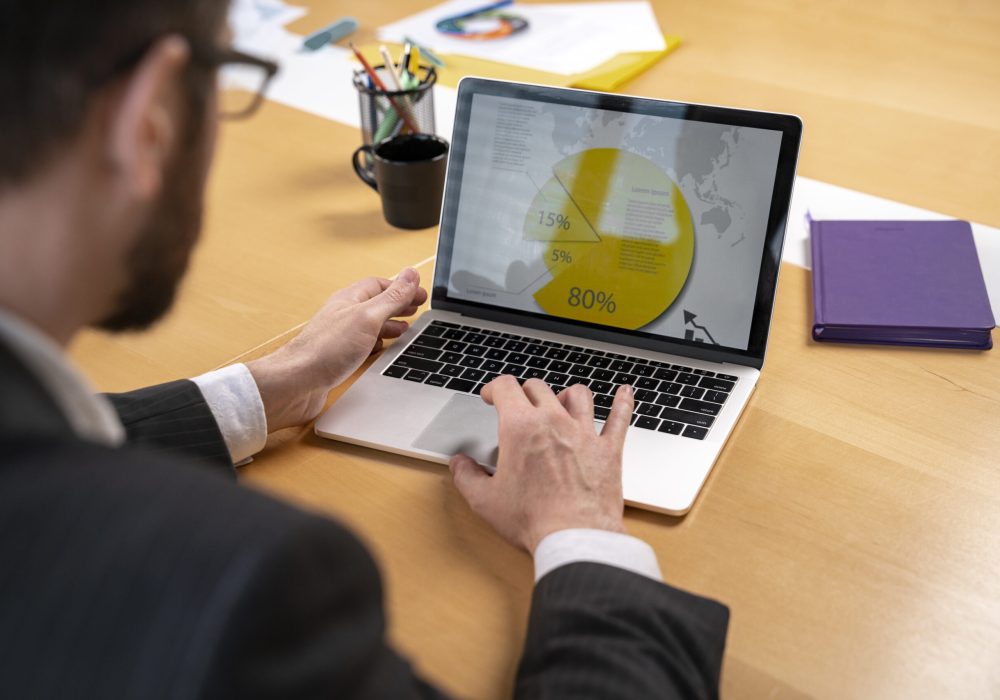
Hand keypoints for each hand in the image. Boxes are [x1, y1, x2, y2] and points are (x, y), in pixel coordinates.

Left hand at [246, 267, 426, 430]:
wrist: (297, 383)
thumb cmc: (327, 349)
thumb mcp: (368, 317)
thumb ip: (392, 297)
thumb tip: (410, 274)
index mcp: (350, 300)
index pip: (379, 285)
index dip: (402, 287)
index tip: (420, 293)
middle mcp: (344, 316)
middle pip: (375, 304)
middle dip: (398, 305)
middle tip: (417, 308)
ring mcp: (340, 337)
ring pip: (369, 325)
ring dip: (389, 324)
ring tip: (405, 328)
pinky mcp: (339, 357)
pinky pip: (363, 344)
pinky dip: (377, 343)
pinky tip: (382, 349)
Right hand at [449, 377, 633, 552]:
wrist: (575, 537)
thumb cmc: (532, 519)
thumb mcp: (485, 501)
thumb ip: (467, 477)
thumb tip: (459, 464)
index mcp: (520, 428)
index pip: (505, 387)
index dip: (494, 388)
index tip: (491, 396)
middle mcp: (554, 422)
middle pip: (539, 388)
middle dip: (524, 392)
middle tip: (519, 405)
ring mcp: (584, 433)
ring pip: (578, 394)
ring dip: (566, 394)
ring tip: (561, 401)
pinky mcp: (609, 449)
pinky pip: (619, 417)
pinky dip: (622, 402)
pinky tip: (625, 393)